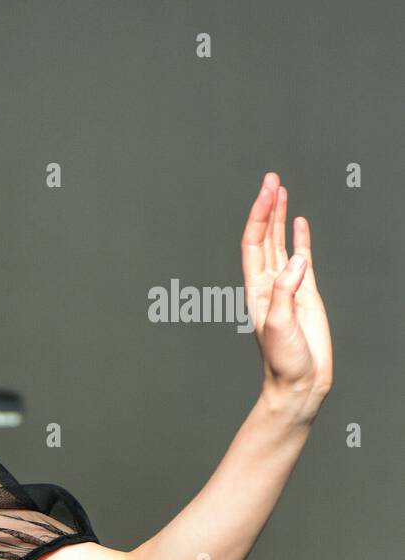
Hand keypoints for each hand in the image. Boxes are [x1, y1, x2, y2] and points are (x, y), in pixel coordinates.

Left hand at [241, 173, 332, 421]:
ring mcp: (286, 286)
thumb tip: (298, 260)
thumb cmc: (282, 360)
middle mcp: (268, 283)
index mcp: (256, 288)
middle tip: (271, 178)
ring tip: (281, 190)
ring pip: (280, 243)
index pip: (254, 243)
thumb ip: (287, 292)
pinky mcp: (305, 294)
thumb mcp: (279, 325)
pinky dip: (300, 238)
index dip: (258, 215)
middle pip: (264, 236)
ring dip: (280, 217)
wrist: (298, 381)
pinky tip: (299, 222)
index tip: (267, 190)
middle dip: (267, 207)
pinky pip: (302, 258)